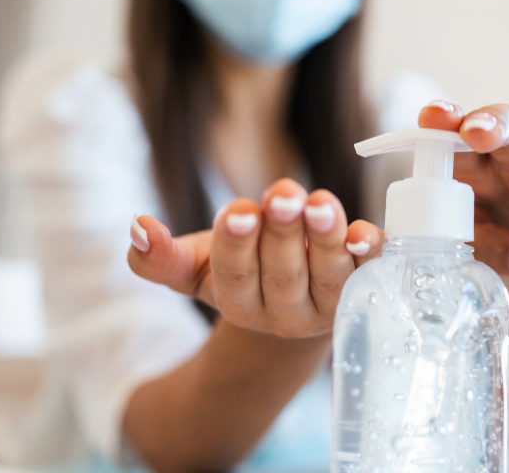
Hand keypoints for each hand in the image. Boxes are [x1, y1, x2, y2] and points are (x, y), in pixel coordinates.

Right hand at [128, 179, 382, 336]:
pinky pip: (371, 274)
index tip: (241, 209)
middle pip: (284, 274)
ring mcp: (328, 304)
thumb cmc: (241, 270)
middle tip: (284, 195)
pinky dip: (371, 253)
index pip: (235, 275)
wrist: (293, 301)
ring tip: (321, 204)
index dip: (238, 242)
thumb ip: (159, 256)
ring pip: (329, 276)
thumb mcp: (195, 266)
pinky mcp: (364, 289)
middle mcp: (284, 311)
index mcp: (238, 303)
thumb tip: (137, 226)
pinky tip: (368, 234)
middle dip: (283, 233)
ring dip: (327, 238)